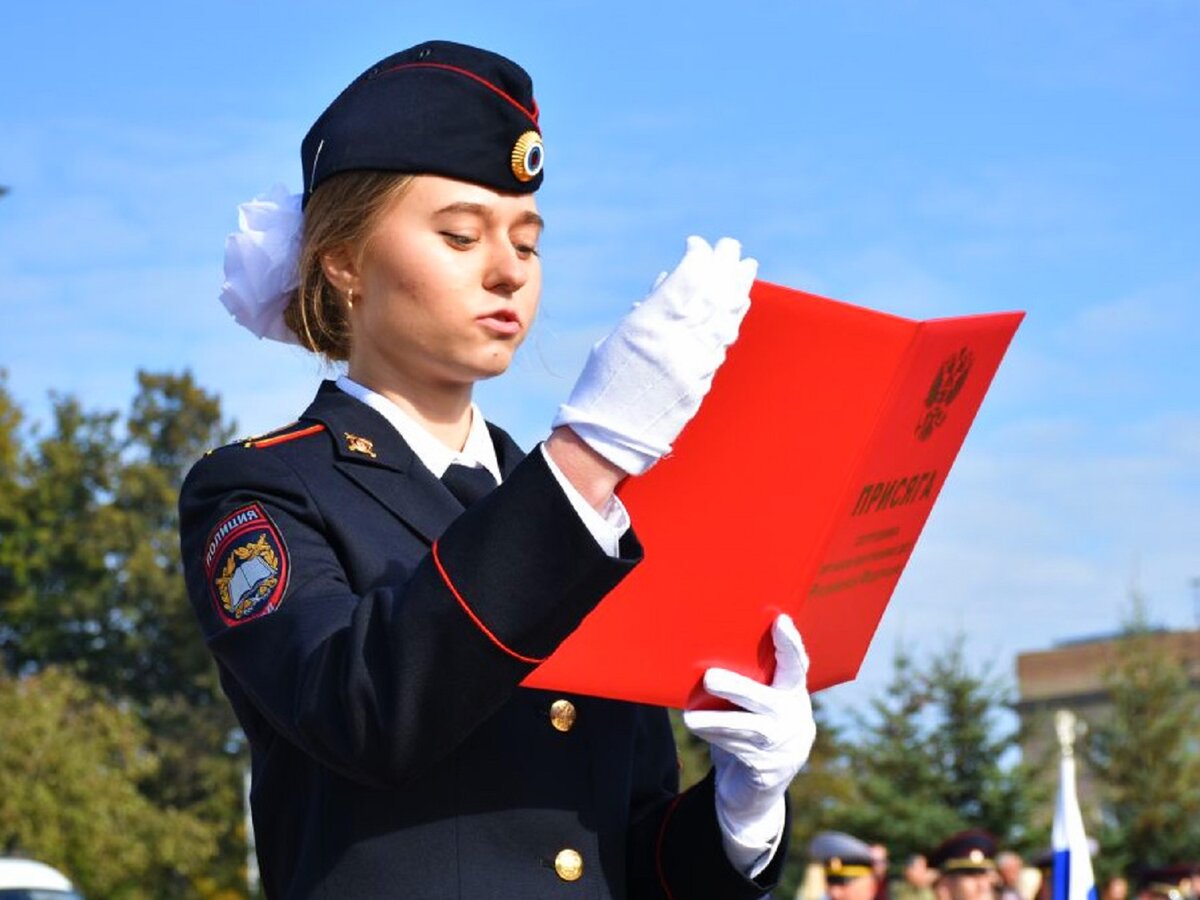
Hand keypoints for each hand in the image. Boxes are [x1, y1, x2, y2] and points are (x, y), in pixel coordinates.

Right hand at [552, 236, 755, 474]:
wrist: (607, 438)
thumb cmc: (601, 386)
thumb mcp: (616, 339)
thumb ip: (648, 312)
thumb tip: (669, 283)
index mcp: (647, 327)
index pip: (686, 281)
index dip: (698, 258)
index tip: (700, 245)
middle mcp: (674, 344)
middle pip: (711, 296)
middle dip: (725, 267)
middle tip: (734, 247)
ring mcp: (691, 366)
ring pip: (723, 320)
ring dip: (737, 291)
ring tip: (746, 270)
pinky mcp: (700, 385)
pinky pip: (720, 347)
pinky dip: (729, 323)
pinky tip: (736, 309)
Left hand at [682, 615, 815, 846]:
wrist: (761, 784)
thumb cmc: (753, 725)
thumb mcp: (758, 702)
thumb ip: (748, 680)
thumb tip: (705, 650)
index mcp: (792, 691)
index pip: (796, 664)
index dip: (790, 643)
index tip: (780, 621)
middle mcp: (792, 715)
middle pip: (763, 698)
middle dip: (736, 688)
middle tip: (709, 677)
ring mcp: (783, 743)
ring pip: (746, 728)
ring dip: (716, 721)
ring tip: (691, 717)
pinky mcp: (767, 768)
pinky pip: (737, 748)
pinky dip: (713, 736)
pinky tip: (696, 726)